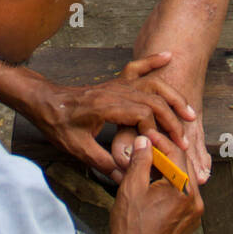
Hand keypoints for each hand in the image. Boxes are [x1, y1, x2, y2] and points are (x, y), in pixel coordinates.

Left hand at [29, 52, 195, 180]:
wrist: (43, 101)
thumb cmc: (57, 123)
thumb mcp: (76, 148)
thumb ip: (102, 162)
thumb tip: (125, 176)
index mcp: (105, 106)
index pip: (141, 115)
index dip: (154, 132)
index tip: (161, 148)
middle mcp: (114, 91)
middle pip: (152, 100)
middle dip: (171, 119)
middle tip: (184, 139)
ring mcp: (115, 84)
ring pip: (150, 85)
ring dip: (171, 97)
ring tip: (189, 111)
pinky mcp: (115, 82)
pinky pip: (137, 68)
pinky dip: (153, 61)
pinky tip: (168, 57)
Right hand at [109, 135, 203, 233]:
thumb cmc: (131, 230)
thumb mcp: (132, 188)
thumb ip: (141, 160)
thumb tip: (145, 141)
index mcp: (184, 191)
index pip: (177, 154)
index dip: (161, 140)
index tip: (147, 134)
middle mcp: (195, 202)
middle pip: (184, 166)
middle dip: (166, 152)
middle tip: (148, 143)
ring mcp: (194, 214)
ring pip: (184, 181)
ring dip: (168, 168)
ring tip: (149, 161)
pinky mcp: (188, 223)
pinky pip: (183, 196)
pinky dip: (171, 185)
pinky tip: (154, 182)